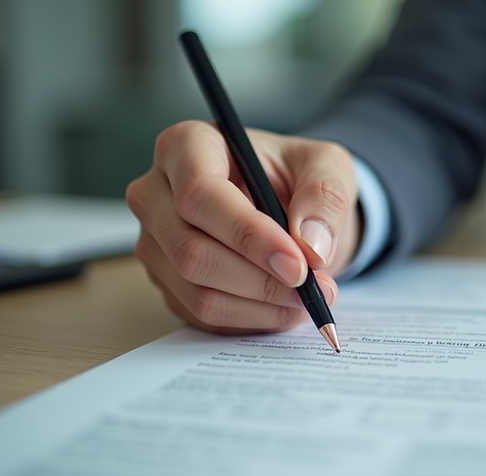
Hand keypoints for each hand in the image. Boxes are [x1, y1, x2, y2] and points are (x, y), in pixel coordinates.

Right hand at [126, 121, 359, 333]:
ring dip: (261, 305)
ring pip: (196, 291)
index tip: (298, 263)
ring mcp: (156, 242)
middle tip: (313, 288)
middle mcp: (157, 193)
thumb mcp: (329, 167)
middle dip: (261, 280)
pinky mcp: (167, 282)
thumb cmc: (298, 177)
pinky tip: (284, 306)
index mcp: (187, 146)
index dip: (249, 235)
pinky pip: (203, 315)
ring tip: (307, 298)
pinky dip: (252, 319)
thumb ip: (326, 196)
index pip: (200, 195)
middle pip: (191, 251)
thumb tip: (310, 246)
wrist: (289, 207)